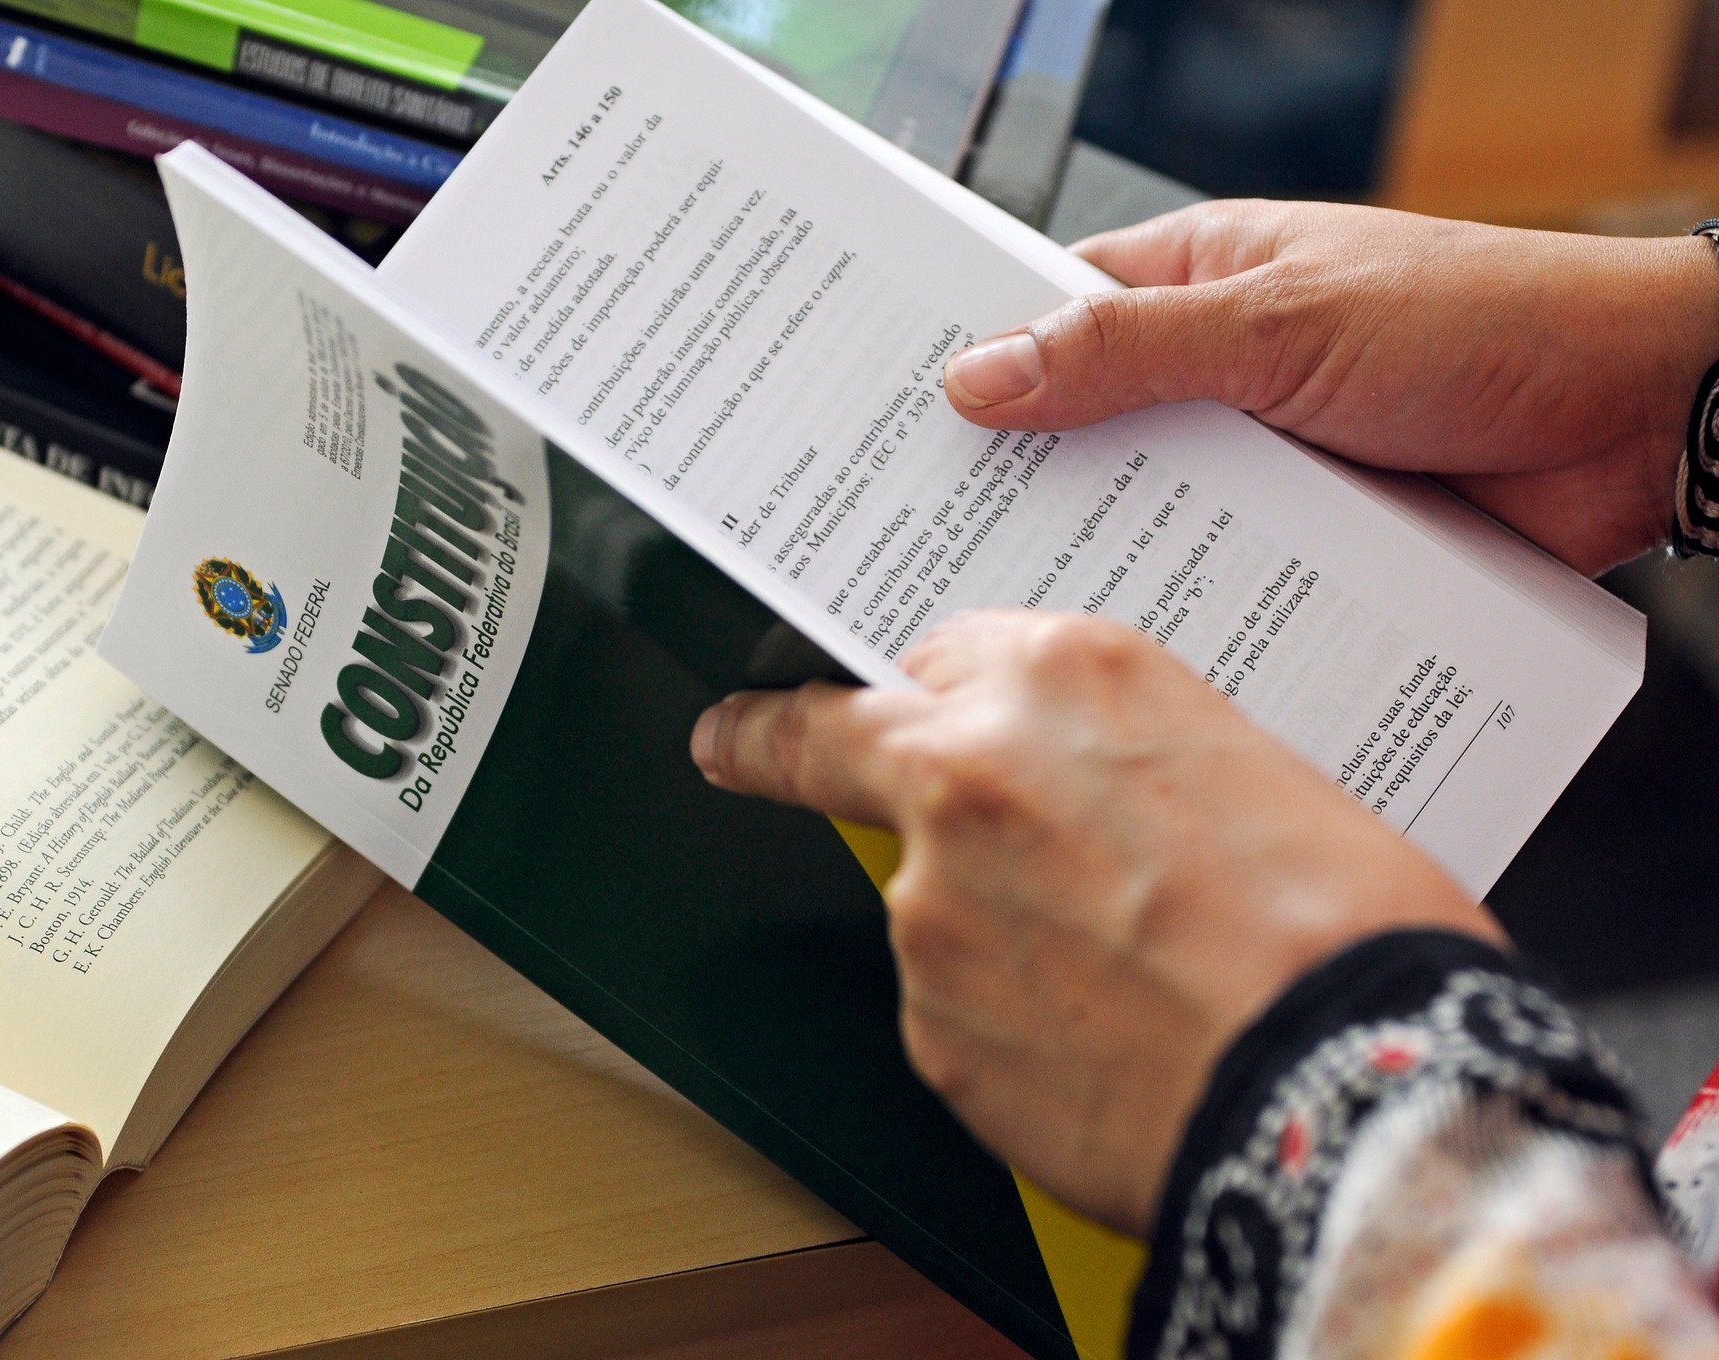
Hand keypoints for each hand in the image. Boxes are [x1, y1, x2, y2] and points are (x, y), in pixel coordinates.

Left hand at [690, 612, 1500, 1235]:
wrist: (1349, 1091)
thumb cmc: (1345, 931)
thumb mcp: (1253, 771)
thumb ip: (1121, 759)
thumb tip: (1088, 798)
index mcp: (1061, 676)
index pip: (936, 655)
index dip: (929, 693)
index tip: (877, 696)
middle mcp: (968, 772)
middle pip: (842, 743)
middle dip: (773, 740)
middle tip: (732, 740)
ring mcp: (929, 904)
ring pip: (926, 901)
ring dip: (986, 932)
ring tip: (1128, 983)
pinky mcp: (924, 1025)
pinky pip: (956, 1012)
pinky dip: (1008, 1027)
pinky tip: (1105, 1046)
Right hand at [945, 201, 1718, 573]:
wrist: (1646, 417)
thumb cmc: (1487, 321)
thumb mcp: (1281, 321)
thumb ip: (1126, 350)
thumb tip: (980, 374)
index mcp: (1197, 285)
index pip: (1043, 313)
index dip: (963, 358)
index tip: (880, 414)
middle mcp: (1216, 376)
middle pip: (1079, 431)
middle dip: (1012, 480)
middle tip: (915, 537)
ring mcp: (1263, 465)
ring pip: (1145, 516)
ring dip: (1099, 555)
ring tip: (1003, 611)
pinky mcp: (1309, 545)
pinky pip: (1220, 580)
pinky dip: (1182, 609)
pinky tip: (1127, 653)